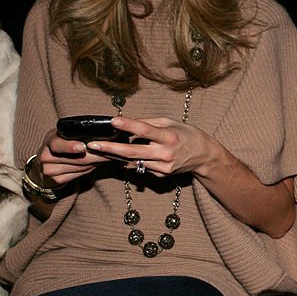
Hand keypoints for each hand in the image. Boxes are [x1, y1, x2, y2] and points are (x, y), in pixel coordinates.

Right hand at [38, 129, 111, 185]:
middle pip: (77, 159)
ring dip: (96, 161)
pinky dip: (90, 168)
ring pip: (81, 167)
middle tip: (111, 150)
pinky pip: (79, 175)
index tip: (83, 147)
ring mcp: (49, 170)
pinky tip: (95, 163)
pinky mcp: (56, 181)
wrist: (49, 159)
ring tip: (107, 155)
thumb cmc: (63, 141)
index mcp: (49, 140)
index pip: (58, 144)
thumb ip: (79, 133)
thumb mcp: (66, 133)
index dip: (71, 146)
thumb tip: (104, 133)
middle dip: (97, 154)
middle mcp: (46, 156)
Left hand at [85, 116, 218, 178]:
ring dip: (116, 155)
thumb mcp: (171, 122)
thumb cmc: (186, 134)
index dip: (128, 125)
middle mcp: (165, 153)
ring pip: (133, 161)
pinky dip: (132, 160)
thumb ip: (149, 123)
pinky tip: (125, 155)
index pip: (145, 130)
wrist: (204, 156)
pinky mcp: (161, 175)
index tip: (113, 119)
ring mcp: (163, 167)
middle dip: (110, 148)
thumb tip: (127, 122)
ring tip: (99, 148)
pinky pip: (142, 166)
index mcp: (169, 137)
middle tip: (92, 145)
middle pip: (133, 152)